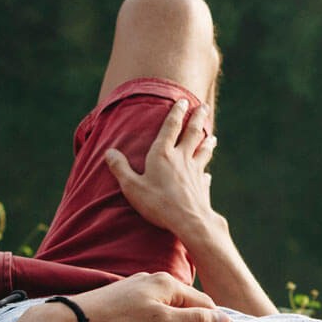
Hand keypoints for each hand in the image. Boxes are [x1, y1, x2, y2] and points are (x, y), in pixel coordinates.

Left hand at [70, 272, 229, 321]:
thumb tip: (226, 321)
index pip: (204, 302)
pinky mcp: (123, 298)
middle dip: (195, 321)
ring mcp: (137, 287)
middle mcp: (154, 279)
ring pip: (169, 305)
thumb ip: (194, 321)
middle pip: (187, 302)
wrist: (73, 321)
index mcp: (167, 282)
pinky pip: (152, 308)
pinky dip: (159, 321)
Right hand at [104, 99, 216, 238]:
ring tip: (212, 137)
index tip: (183, 100)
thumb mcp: (132, 186)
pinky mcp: (202, 187)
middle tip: (204, 106)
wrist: (188, 221)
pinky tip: (207, 174)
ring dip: (207, 142)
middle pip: (192, 133)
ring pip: (203, 152)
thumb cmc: (158, 203)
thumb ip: (120, 168)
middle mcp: (182, 158)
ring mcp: (195, 172)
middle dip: (198, 118)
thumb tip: (109, 152)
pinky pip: (204, 176)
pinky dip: (205, 172)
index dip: (176, 112)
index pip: (171, 127)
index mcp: (163, 154)